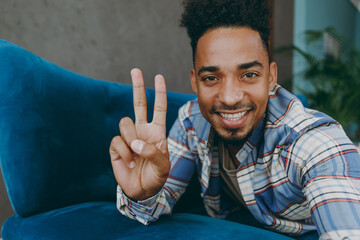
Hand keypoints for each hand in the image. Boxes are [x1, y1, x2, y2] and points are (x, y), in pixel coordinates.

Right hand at [110, 68, 169, 200]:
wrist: (142, 191)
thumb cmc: (156, 177)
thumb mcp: (163, 166)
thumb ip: (153, 153)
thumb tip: (136, 142)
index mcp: (156, 132)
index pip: (158, 108)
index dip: (159, 93)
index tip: (159, 77)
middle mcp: (142, 130)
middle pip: (139, 104)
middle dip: (138, 87)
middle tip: (136, 70)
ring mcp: (128, 137)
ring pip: (125, 123)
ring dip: (131, 138)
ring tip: (136, 155)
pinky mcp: (116, 147)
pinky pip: (117, 141)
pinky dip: (123, 152)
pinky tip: (129, 162)